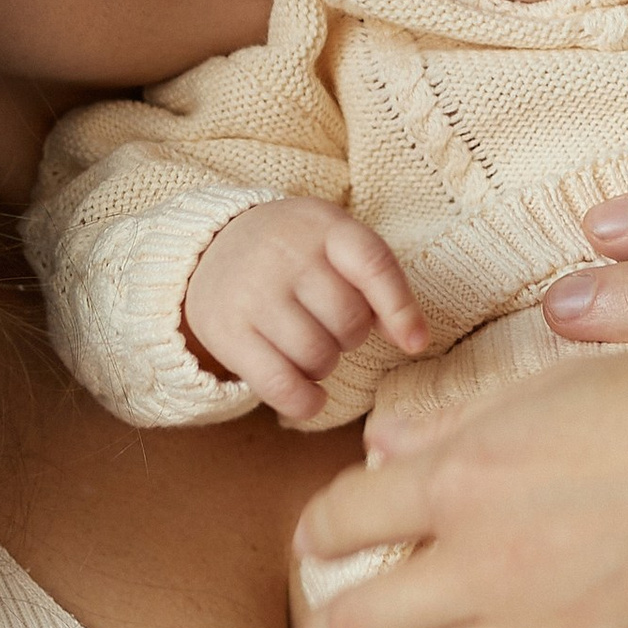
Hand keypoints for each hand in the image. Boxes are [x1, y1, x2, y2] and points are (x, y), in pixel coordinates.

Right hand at [184, 198, 429, 422]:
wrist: (212, 246)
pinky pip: (280, 384)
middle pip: (348, 321)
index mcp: (322, 226)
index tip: (416, 344)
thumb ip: (375, 278)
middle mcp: (285, 255)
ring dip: (325, 366)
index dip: (400, 308)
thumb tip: (411, 338)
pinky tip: (310, 397)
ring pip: (317, 356)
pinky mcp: (226, 332)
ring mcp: (252, 293)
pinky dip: (304, 401)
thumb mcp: (333, 241)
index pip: (373, 265)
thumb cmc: (294, 252)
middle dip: (350, 336)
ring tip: (311, 348)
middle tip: (330, 326)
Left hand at [295, 127, 627, 627]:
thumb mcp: (574, 389)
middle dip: (352, 621)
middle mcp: (486, 560)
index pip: (334, 522)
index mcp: (467, 467)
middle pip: (353, 625)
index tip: (346, 546)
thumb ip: (475, 431)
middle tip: (378, 616)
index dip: (331, 539)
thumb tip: (394, 452)